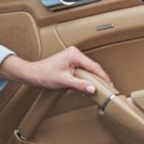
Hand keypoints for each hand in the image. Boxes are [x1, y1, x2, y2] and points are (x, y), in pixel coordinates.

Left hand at [0, 46, 114, 94]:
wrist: (33, 74)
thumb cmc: (44, 74)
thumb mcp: (64, 81)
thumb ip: (80, 85)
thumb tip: (92, 89)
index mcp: (75, 54)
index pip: (94, 66)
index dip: (103, 77)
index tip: (109, 85)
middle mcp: (75, 53)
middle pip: (92, 68)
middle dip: (96, 80)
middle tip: (104, 89)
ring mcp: (73, 57)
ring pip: (87, 70)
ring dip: (88, 81)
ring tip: (91, 89)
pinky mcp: (70, 63)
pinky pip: (82, 71)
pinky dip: (82, 80)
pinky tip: (81, 86)